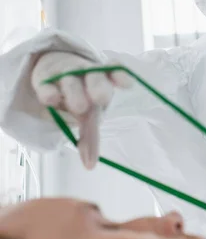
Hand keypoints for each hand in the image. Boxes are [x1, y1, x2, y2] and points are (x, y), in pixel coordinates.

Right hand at [31, 51, 132, 168]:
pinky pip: (46, 85)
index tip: (128, 84)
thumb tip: (89, 166)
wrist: (53, 71)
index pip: (114, 72)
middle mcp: (86, 75)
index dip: (121, 77)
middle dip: (99, 88)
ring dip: (75, 93)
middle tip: (101, 100)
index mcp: (103, 79)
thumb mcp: (89, 114)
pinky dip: (50, 92)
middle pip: (94, 78)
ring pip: (71, 80)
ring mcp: (65, 76)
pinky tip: (52, 100)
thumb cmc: (80, 94)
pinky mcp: (44, 80)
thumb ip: (90, 138)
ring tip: (79, 108)